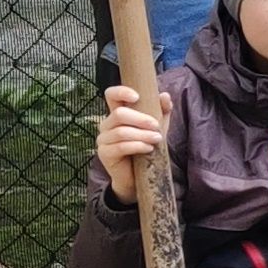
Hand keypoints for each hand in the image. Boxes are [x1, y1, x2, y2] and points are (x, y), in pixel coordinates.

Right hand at [94, 84, 162, 204]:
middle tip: (156, 126)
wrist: (139, 175)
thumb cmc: (146, 146)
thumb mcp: (158, 127)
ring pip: (121, 131)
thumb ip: (162, 111)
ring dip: (142, 134)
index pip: (111, 95)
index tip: (137, 97)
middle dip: (140, 119)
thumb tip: (164, 95)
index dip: (121, 92)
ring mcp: (103, 139)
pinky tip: (148, 148)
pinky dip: (137, 146)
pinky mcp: (104, 153)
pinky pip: (120, 146)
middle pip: (119, 114)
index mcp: (117, 113)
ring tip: (157, 139)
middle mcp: (106, 124)